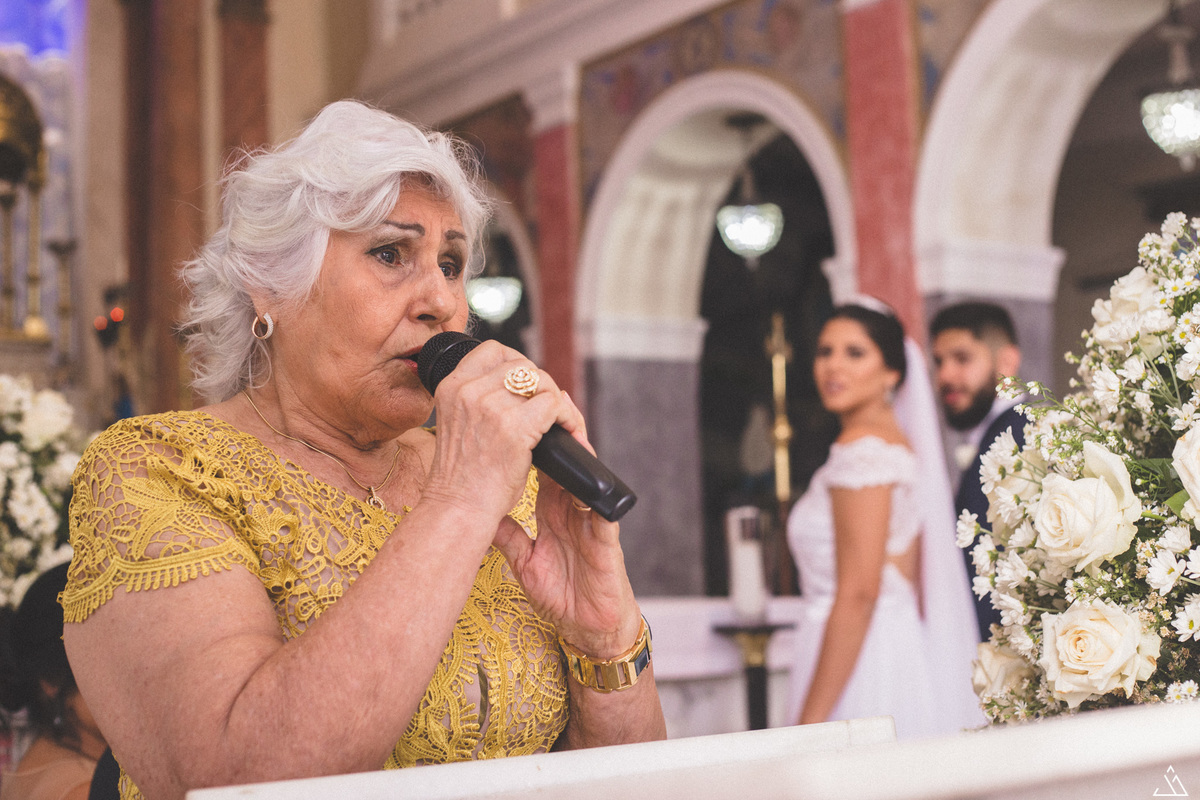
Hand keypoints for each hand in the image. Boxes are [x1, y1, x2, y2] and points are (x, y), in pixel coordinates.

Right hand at [420, 340, 564, 533]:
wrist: (457, 508)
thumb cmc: (463, 477)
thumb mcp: (460, 425)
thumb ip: (479, 400)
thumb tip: (523, 387)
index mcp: (451, 387)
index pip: (493, 350)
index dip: (517, 364)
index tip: (527, 386)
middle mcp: (468, 390)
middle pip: (523, 365)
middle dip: (541, 386)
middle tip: (547, 412)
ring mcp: (490, 406)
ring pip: (542, 382)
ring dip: (556, 402)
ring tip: (559, 423)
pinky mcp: (514, 427)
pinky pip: (555, 405)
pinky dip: (568, 418)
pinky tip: (567, 433)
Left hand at [492, 398, 640, 657]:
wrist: (588, 626)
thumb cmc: (560, 594)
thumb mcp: (524, 561)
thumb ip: (506, 534)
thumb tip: (478, 513)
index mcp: (554, 511)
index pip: (543, 470)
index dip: (530, 447)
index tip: (512, 427)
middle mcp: (573, 512)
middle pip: (566, 467)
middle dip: (555, 442)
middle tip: (538, 417)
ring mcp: (591, 524)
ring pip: (586, 484)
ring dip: (577, 463)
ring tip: (565, 439)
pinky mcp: (607, 543)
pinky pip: (603, 516)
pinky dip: (595, 501)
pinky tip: (584, 488)